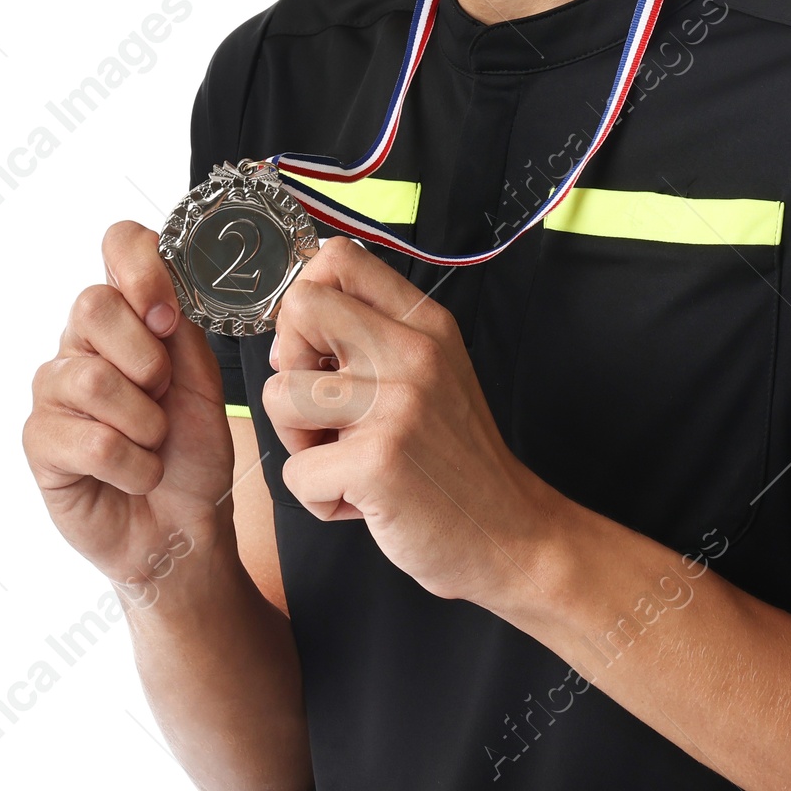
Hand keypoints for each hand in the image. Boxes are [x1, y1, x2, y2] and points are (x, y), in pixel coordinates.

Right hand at [23, 221, 234, 599]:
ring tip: (154, 445)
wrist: (184, 528)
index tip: (168, 318)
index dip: (141, 267)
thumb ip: (183, 332)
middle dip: (148, 360)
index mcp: (130, 317)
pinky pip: (89, 440)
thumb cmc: (192, 453)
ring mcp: (54, 391)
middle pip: (91, 305)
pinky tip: (134, 475)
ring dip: (146, 424)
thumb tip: (160, 295)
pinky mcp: (40, 442)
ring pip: (92, 379)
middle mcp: (82, 343)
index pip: (118, 244)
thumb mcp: (204, 383)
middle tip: (163, 396)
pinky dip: (132, 466)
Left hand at [264, 237, 561, 606]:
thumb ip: (377, 337)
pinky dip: (317, 498)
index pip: (339, 258)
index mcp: (424, 325)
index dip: (307, 303)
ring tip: (343, 459)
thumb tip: (293, 326)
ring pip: (280, 393)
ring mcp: (397, 405)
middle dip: (287, 362)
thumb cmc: (455, 458)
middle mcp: (414, 352)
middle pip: (300, 308)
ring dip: (296, 440)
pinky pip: (294, 473)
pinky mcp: (379, 460)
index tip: (323, 351)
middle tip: (323, 408)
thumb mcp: (433, 374)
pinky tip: (360, 499)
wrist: (510, 533)